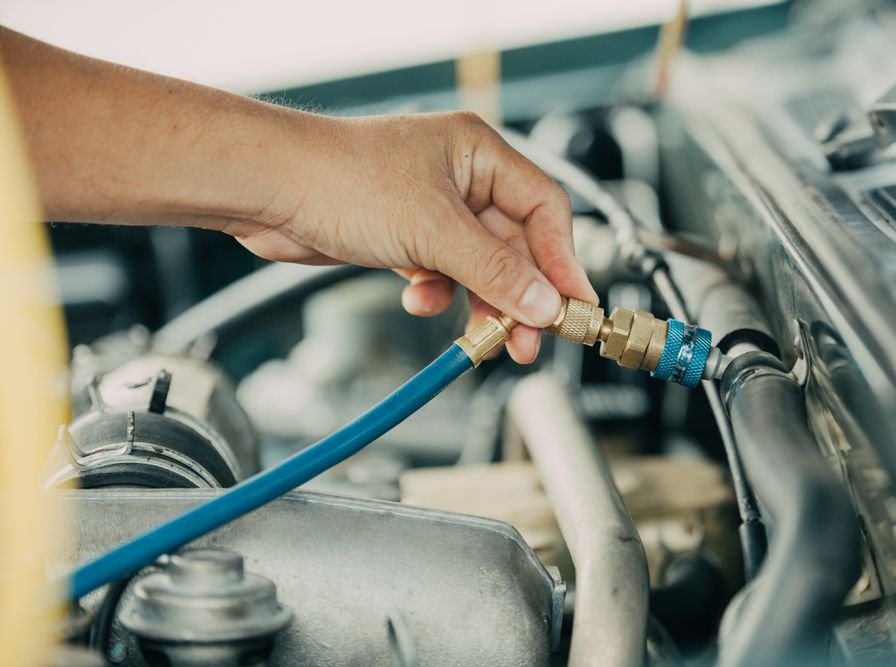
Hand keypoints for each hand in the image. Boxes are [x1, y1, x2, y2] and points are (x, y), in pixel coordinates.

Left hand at [228, 111, 596, 362]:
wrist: (265, 190)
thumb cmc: (338, 179)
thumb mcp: (432, 230)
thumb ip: (495, 271)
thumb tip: (546, 304)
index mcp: (479, 153)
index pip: (545, 209)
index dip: (563, 261)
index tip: (574, 307)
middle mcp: (461, 177)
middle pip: (515, 245)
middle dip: (521, 296)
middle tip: (529, 341)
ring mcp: (432, 208)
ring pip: (480, 266)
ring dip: (483, 304)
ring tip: (484, 339)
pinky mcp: (406, 235)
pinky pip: (444, 273)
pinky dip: (439, 294)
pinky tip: (420, 300)